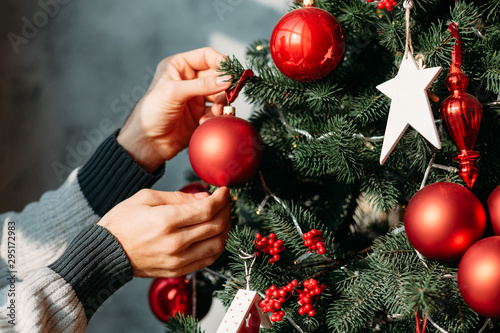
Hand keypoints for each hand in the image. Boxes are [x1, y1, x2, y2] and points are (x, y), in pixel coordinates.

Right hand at [97, 186, 230, 277]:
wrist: (105, 253)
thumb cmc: (123, 222)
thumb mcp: (146, 198)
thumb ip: (179, 197)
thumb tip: (205, 197)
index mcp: (166, 221)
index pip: (207, 209)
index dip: (221, 198)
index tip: (224, 191)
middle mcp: (175, 243)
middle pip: (216, 226)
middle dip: (226, 210)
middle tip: (225, 202)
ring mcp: (177, 260)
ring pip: (217, 244)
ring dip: (226, 229)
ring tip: (223, 217)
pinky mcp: (178, 271)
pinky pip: (208, 260)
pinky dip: (218, 246)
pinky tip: (215, 235)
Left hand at [117, 47, 231, 171]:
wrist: (148, 142)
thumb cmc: (152, 112)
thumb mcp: (174, 92)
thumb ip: (202, 85)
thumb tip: (227, 79)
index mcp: (179, 66)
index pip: (207, 56)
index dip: (221, 62)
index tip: (231, 73)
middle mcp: (189, 79)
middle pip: (218, 76)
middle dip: (224, 87)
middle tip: (228, 96)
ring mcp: (196, 97)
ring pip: (220, 94)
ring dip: (220, 103)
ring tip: (215, 112)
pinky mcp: (201, 113)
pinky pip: (216, 111)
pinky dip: (215, 116)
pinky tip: (205, 122)